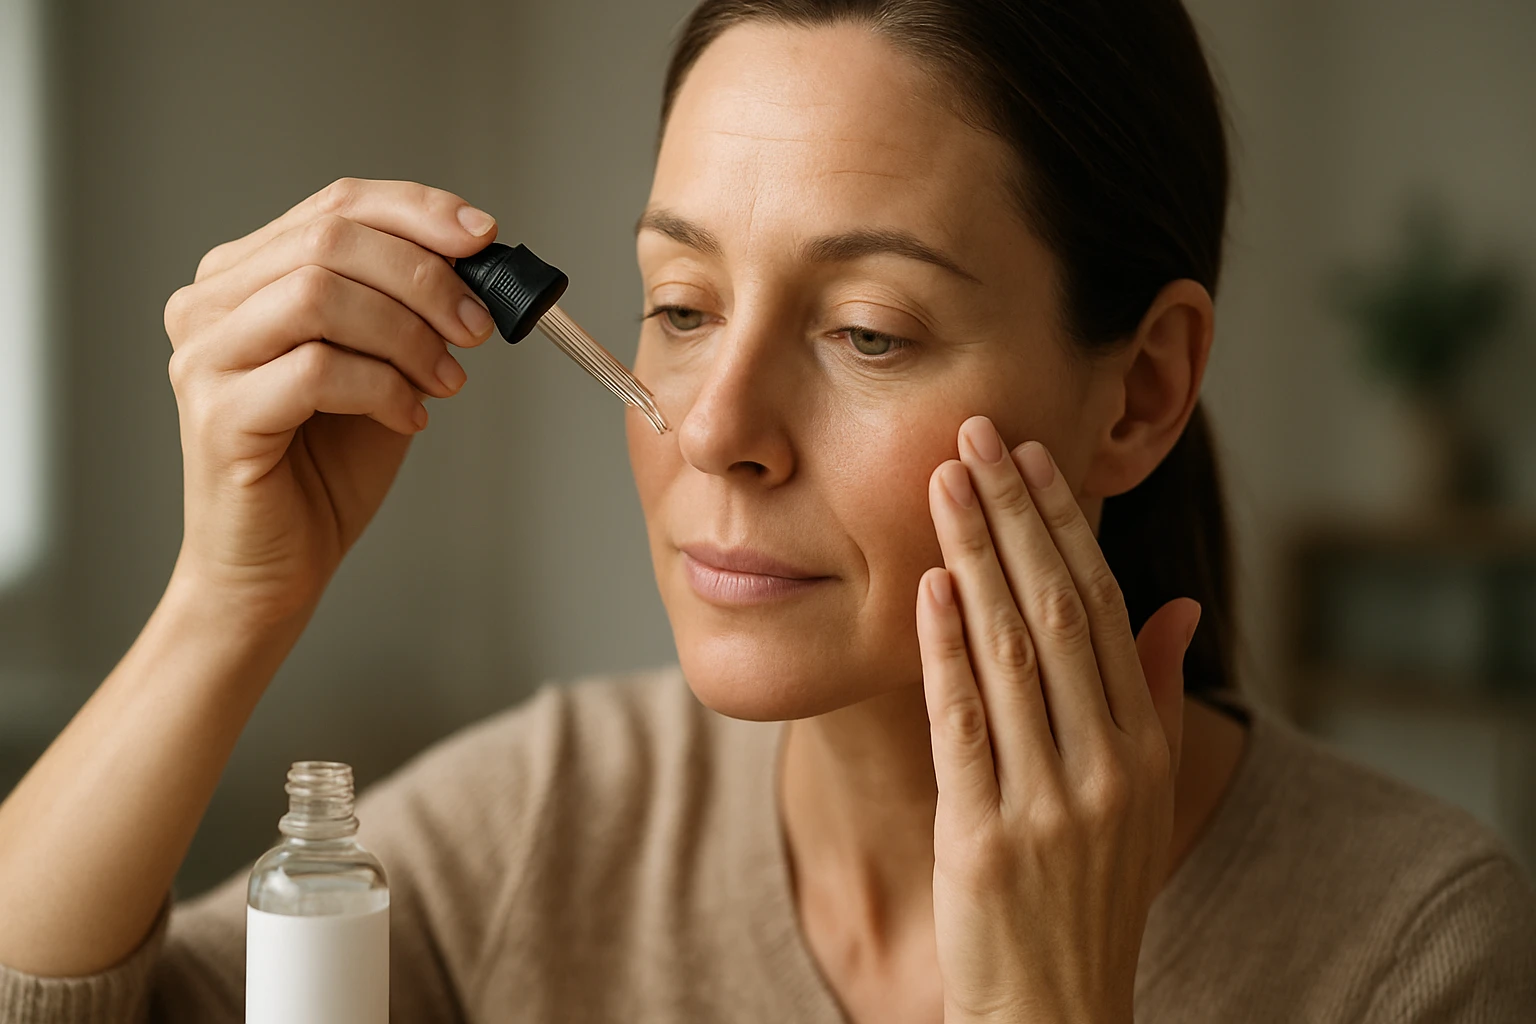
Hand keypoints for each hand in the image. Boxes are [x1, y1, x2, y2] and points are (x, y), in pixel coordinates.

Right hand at [163, 178, 498, 623]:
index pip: (335, 205)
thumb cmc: (326, 467)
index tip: (483, 237)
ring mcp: (205, 357)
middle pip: (329, 240)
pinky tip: (410, 417)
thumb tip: (478, 263)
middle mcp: (210, 304)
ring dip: (406, 332)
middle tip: (476, 325)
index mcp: (245, 275)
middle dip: (423, 277)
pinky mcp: (218, 415)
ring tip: (447, 380)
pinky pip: (316, 370)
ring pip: (319, 295)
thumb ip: (407, 309)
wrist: (277, 565)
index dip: (417, 211)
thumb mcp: (382, 366)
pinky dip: (384, 387)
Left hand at [918, 415, 1199, 1023]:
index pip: (1105, 607)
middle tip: (979, 436)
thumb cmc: (1089, 890)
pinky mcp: (987, 838)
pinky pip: (964, 725)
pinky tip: (928, 587)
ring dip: (974, 559)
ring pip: (1011, 653)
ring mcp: (1050, 803)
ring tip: (944, 483)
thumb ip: (1153, 696)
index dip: (1066, 526)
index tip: (1034, 457)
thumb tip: (1178, 607)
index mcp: (1144, 746)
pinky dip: (946, 651)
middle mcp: (1108, 766)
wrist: (1056, 1007)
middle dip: (1016, 516)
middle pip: (1059, 611)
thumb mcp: (1142, 795)